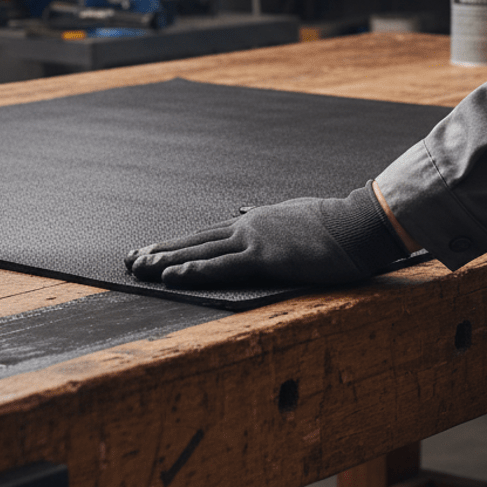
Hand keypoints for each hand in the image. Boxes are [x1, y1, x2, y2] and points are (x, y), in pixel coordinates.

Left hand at [125, 183, 407, 288]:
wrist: (355, 224)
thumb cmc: (329, 224)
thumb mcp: (290, 214)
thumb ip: (262, 215)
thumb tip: (241, 210)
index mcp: (251, 223)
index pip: (205, 236)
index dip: (176, 244)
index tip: (150, 250)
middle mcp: (244, 228)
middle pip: (194, 242)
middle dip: (160, 251)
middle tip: (130, 260)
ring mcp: (252, 241)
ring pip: (199, 252)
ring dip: (167, 260)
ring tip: (139, 267)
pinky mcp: (263, 257)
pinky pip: (221, 266)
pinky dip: (193, 270)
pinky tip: (172, 275)